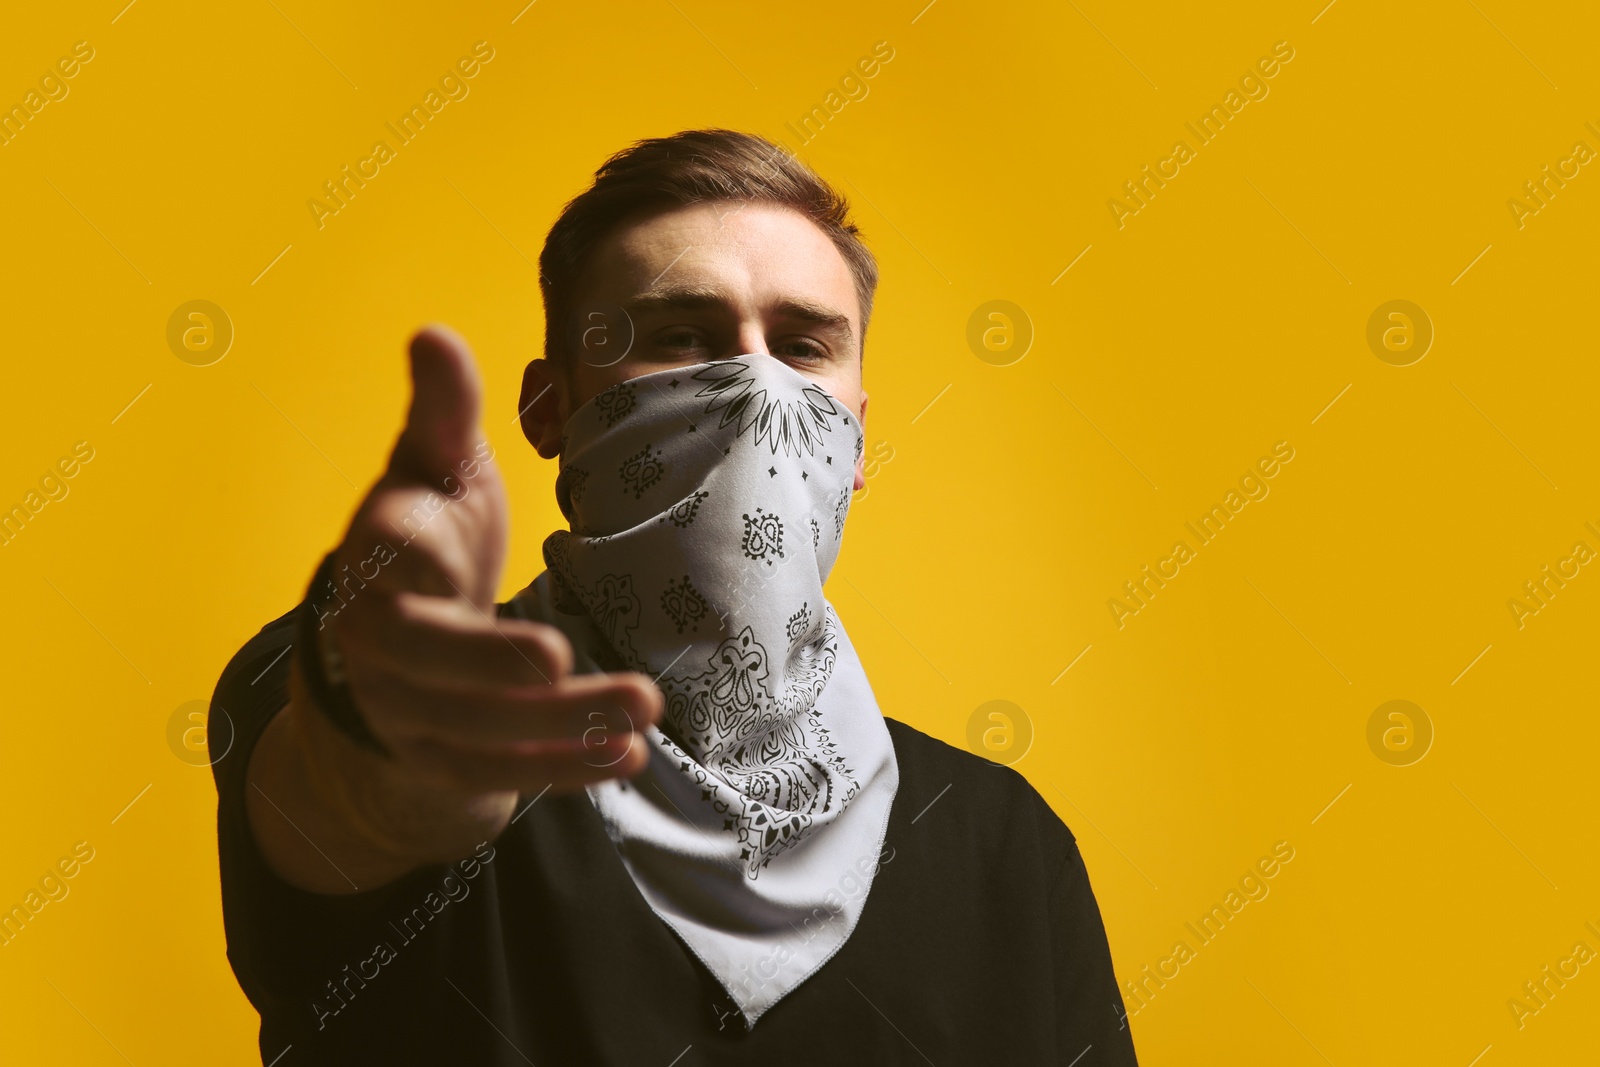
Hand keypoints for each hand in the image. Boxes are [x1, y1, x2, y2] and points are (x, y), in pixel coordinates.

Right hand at [257, 326, 662, 883]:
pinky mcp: (438, 753)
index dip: (474, 640)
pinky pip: (494, 771)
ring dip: (565, 732)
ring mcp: (403, 709)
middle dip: (523, 686)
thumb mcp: (431, 467)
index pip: (406, 606)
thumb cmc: (424, 532)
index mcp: (375, 569)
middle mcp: (378, 647)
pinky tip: (624, 758)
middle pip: (441, 679)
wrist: (382, 628)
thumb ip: (440, 412)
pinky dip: (558, 769)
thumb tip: (432, 332)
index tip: (551, 653)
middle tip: (620, 687)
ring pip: (476, 734)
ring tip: (646, 713)